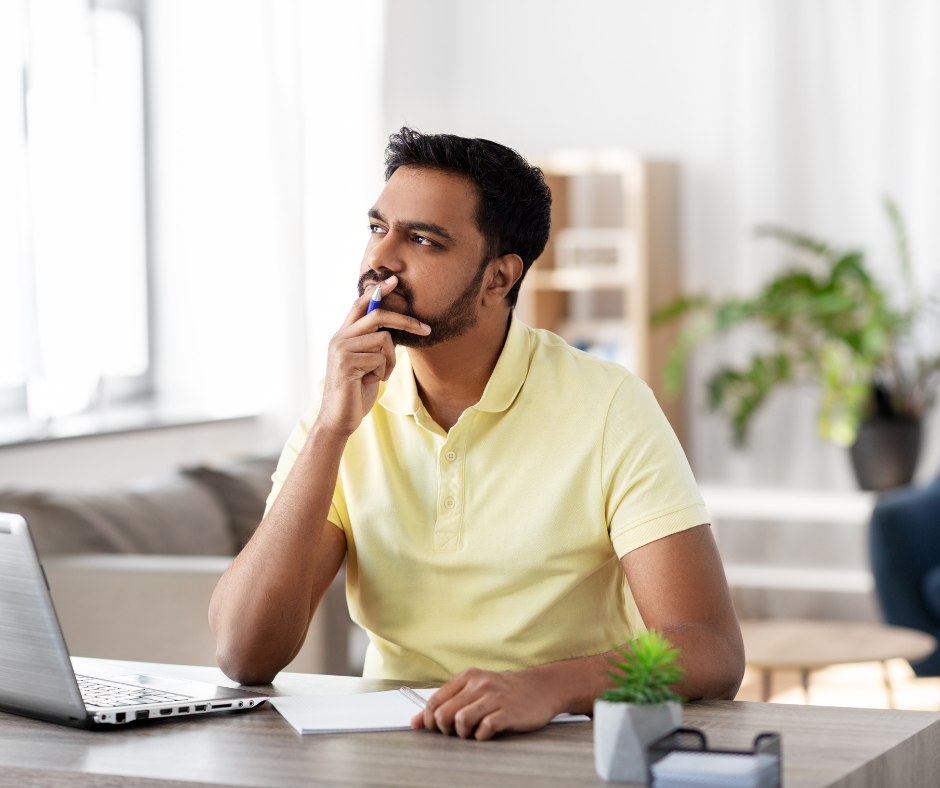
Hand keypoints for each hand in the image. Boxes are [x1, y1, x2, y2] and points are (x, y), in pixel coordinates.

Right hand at [318, 276, 429, 437]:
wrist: (339, 419)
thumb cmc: (357, 392)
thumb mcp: (367, 364)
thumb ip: (374, 344)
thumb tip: (394, 330)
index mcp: (343, 335)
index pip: (360, 304)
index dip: (378, 291)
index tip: (395, 280)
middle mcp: (339, 338)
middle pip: (377, 315)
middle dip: (405, 321)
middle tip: (426, 329)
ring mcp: (341, 349)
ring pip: (383, 340)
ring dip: (390, 361)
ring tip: (379, 376)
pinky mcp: (347, 363)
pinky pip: (380, 359)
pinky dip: (383, 373)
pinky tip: (371, 383)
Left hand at [410, 667, 562, 740]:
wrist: (541, 688)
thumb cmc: (504, 691)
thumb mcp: (475, 689)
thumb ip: (446, 702)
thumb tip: (415, 722)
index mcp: (467, 676)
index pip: (434, 700)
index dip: (429, 719)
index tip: (436, 728)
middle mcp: (479, 684)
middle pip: (444, 713)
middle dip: (445, 729)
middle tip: (456, 731)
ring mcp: (493, 697)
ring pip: (460, 720)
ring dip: (462, 733)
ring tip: (472, 732)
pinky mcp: (507, 712)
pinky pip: (484, 730)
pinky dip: (481, 736)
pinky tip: (487, 732)